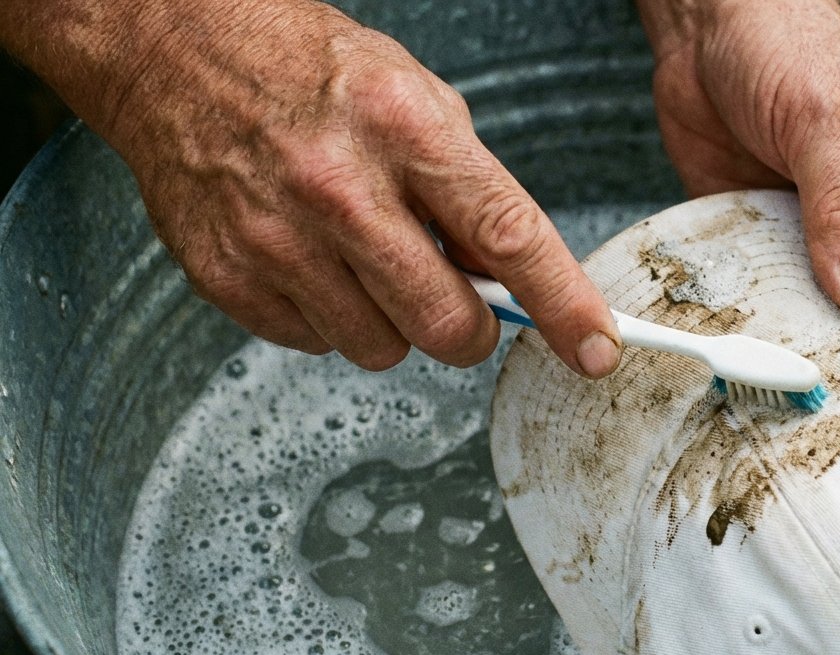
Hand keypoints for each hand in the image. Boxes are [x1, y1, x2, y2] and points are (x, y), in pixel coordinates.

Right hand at [0, 0, 622, 375]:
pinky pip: (316, 344)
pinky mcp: (230, 276)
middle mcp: (340, 188)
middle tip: (454, 295)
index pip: (507, 238)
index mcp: (405, 130)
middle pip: (446, 323)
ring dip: (391, 321)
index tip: (596, 349)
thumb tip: (508, 279)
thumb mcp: (417, 100)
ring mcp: (278, 239)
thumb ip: (469, 190)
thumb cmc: (311, 73)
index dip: (563, 306)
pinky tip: (314, 260)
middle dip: (467, 327)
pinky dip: (329, 316)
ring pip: (381, 349)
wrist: (178, 53)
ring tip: (364, 258)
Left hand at [636, 0, 839, 317]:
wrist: (706, 28)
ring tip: (797, 379)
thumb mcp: (826, 121)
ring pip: (837, 318)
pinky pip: (774, 298)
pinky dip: (764, 321)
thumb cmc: (789, 45)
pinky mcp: (768, 246)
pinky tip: (748, 345)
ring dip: (817, 344)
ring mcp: (823, 241)